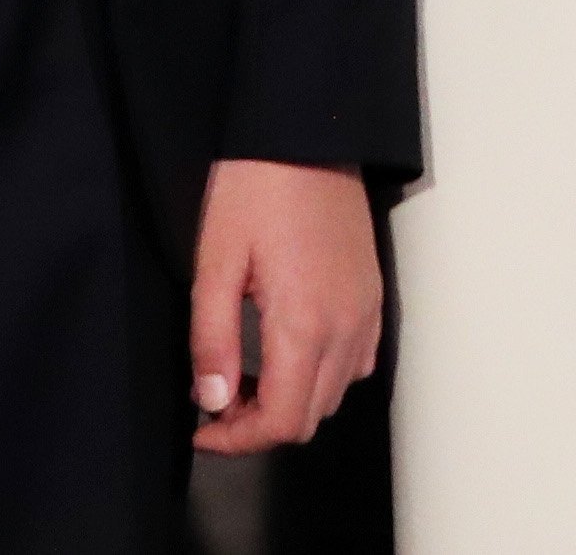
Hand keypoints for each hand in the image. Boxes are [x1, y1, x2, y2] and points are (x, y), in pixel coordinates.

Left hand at [188, 159, 382, 453]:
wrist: (305, 134)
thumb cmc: (256, 188)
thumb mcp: (217, 261)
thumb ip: (212, 338)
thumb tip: (211, 400)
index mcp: (306, 324)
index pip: (282, 421)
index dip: (237, 440)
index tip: (202, 429)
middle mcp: (347, 328)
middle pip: (310, 417)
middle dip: (259, 425)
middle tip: (215, 400)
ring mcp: (366, 313)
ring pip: (334, 394)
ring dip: (290, 401)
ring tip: (244, 377)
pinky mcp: (373, 296)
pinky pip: (356, 362)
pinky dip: (321, 376)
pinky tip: (286, 351)